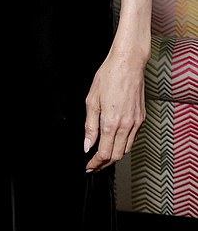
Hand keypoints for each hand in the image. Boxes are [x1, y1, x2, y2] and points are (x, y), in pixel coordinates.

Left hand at [83, 48, 145, 171]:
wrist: (128, 63)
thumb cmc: (108, 76)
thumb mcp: (92, 100)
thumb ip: (90, 126)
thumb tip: (87, 144)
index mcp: (112, 122)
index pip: (105, 153)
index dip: (96, 162)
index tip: (88, 166)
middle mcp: (127, 125)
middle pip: (117, 155)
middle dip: (105, 163)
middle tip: (94, 164)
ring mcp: (136, 122)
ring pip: (126, 148)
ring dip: (115, 155)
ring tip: (103, 154)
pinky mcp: (142, 118)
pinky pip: (133, 137)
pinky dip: (124, 143)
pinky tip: (115, 140)